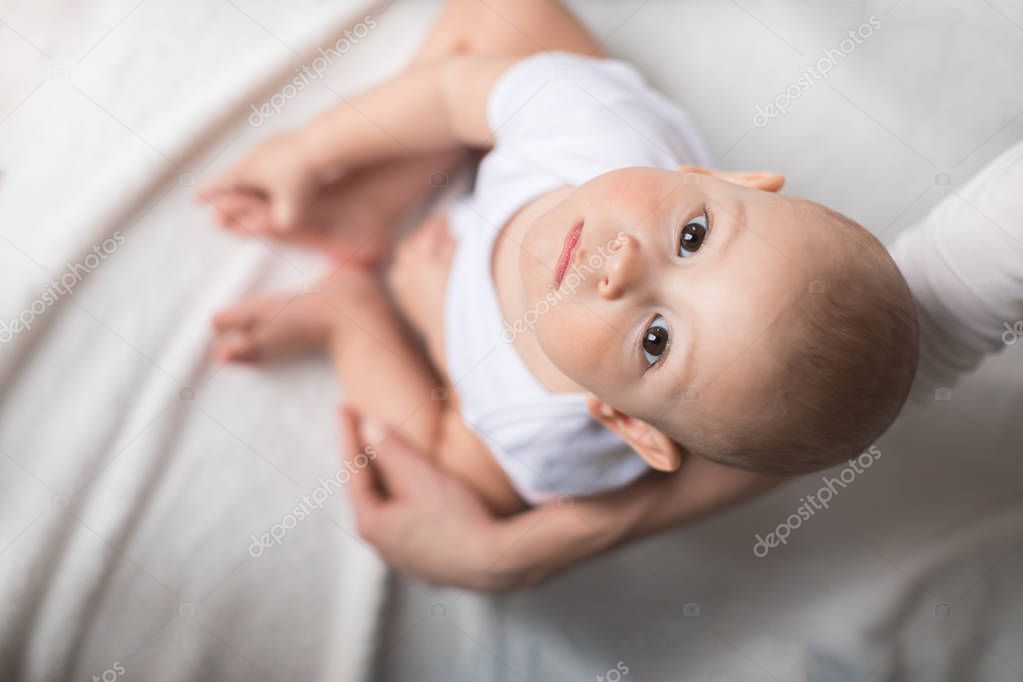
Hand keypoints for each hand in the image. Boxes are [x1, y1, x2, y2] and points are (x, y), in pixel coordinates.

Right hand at [198, 132, 327, 232]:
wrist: (319, 145)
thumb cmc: (304, 177)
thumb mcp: (292, 208)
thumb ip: (281, 224)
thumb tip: (274, 232)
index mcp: (247, 171)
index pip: (221, 184)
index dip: (207, 194)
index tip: (194, 201)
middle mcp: (251, 156)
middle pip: (230, 173)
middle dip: (222, 185)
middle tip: (213, 193)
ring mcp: (264, 146)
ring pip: (246, 164)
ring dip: (240, 175)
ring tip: (236, 183)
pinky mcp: (279, 142)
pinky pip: (262, 158)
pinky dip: (258, 168)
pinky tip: (264, 172)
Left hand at [339, 406, 521, 590]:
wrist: (496, 561)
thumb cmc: (456, 517)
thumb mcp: (419, 474)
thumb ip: (390, 448)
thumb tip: (367, 426)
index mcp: (372, 524)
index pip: (353, 472)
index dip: (349, 437)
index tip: (345, 408)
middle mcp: (383, 547)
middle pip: (368, 494)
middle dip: (365, 462)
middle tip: (361, 432)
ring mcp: (407, 560)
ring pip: (389, 514)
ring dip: (387, 485)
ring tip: (387, 462)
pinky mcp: (430, 565)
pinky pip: (409, 528)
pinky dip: (406, 505)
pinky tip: (419, 498)